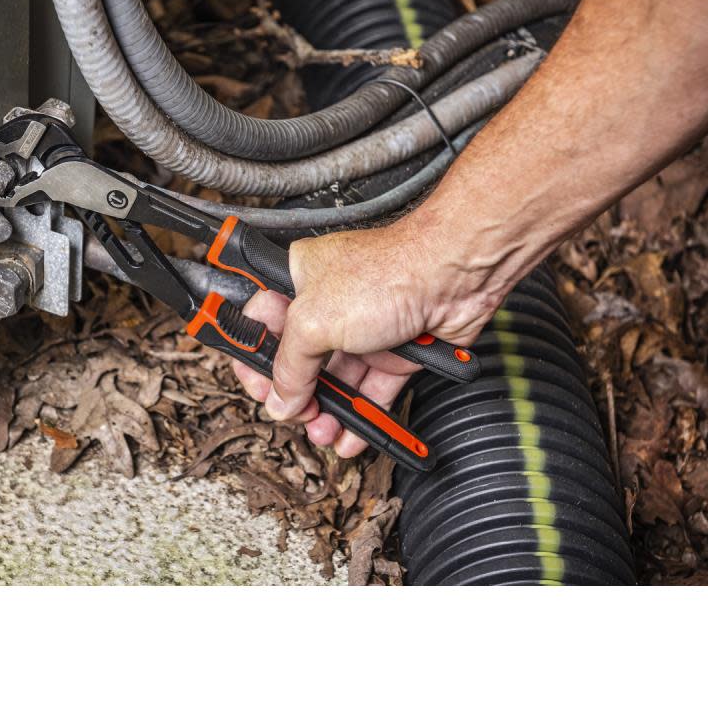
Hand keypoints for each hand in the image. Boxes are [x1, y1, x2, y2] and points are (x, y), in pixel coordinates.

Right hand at [230, 213, 501, 457]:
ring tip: (323, 430)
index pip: (263, 321)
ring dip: (327, 411)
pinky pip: (370, 391)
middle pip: (300, 358)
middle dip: (295, 393)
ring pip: (336, 380)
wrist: (455, 277)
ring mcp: (363, 329)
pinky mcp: (394, 352)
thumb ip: (289, 365)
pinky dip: (361, 416)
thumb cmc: (389, 272)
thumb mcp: (314, 321)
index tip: (257, 386)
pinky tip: (350, 436)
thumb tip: (279, 398)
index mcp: (299, 278)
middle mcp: (330, 303)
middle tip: (293, 413)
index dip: (255, 356)